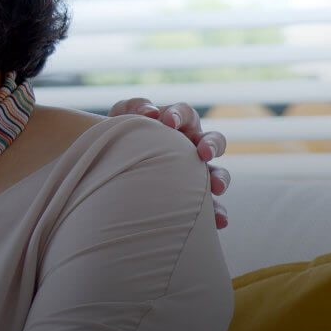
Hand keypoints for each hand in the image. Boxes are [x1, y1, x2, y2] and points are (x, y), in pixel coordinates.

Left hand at [109, 98, 231, 228]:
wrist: (110, 166)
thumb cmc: (120, 136)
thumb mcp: (123, 117)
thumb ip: (135, 108)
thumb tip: (150, 112)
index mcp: (177, 125)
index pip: (185, 114)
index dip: (179, 116)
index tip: (168, 122)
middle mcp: (191, 147)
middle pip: (213, 141)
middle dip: (211, 145)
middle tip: (203, 153)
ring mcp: (195, 172)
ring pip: (218, 173)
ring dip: (220, 179)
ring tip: (216, 188)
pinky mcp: (194, 196)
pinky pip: (211, 205)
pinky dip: (217, 213)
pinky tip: (218, 223)